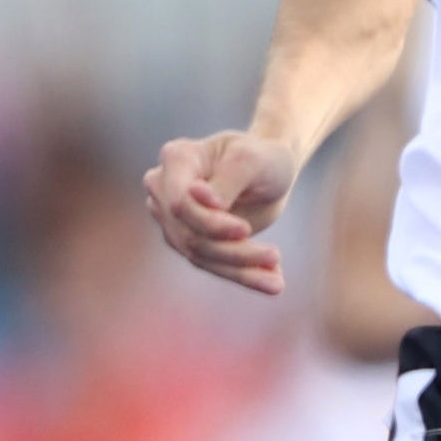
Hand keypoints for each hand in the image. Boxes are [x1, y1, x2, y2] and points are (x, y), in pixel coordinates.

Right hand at [144, 129, 303, 297]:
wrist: (270, 172)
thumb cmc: (262, 158)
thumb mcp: (253, 161)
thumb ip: (227, 178)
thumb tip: (200, 198)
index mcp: (177, 157)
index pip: (180, 201)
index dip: (208, 221)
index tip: (245, 230)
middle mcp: (164, 187)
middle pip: (190, 232)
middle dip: (232, 250)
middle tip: (274, 255)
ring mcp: (171, 216)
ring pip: (199, 254)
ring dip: (240, 269)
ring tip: (277, 280)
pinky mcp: (187, 239)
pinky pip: (210, 264)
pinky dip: (243, 275)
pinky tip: (273, 282)